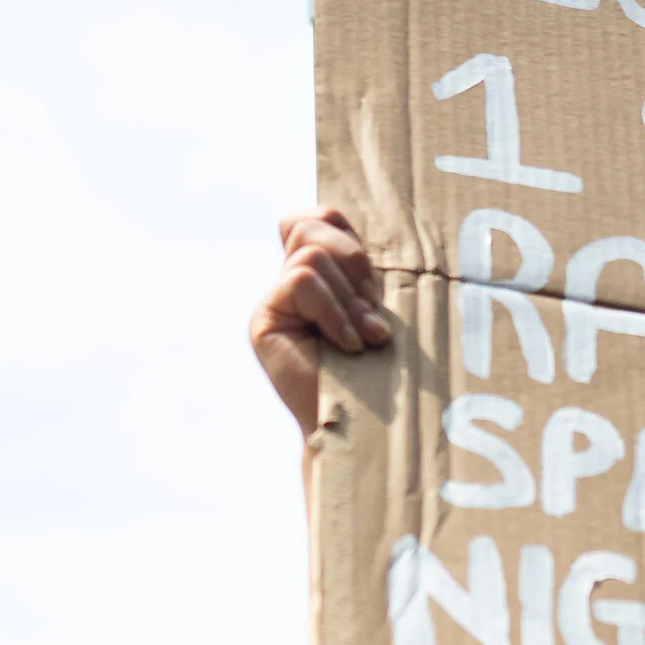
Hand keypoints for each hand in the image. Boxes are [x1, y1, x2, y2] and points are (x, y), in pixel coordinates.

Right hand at [250, 207, 391, 437]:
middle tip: (372, 313)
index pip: (320, 217)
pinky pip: (301, 280)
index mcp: (320, 277)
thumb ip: (359, 271)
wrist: (361, 426)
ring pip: (312, 253)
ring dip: (348, 297)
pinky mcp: (263, 320)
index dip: (347, 234)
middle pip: (313, 224)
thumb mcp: (376, 308)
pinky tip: (347, 346)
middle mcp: (290, 284)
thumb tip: (346, 231)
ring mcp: (274, 302)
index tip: (371, 285)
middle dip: (355, 264)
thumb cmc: (380, 371)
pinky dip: (333, 311)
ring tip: (363, 338)